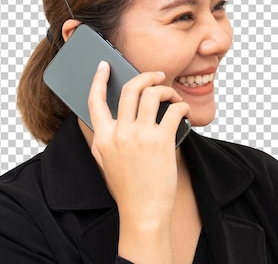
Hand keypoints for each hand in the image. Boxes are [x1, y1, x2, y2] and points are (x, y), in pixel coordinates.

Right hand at [87, 61, 189, 261]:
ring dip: (166, 90)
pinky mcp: (161, 141)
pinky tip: (183, 112)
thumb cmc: (128, 188)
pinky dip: (181, 107)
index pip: (95, 100)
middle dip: (146, 76)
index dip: (99, 79)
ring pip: (152, 94)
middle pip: (131, 89)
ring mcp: (139, 136)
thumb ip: (104, 138)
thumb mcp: (106, 162)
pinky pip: (173, 111)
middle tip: (157, 75)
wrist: (143, 212)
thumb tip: (107, 117)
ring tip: (172, 96)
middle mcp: (118, 133)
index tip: (104, 66)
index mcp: (102, 137)